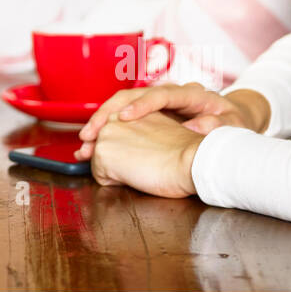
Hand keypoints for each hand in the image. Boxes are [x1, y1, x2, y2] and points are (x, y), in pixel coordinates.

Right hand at [75, 82, 267, 158]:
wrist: (233, 119)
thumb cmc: (234, 124)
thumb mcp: (233, 126)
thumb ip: (217, 126)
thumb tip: (195, 127)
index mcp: (189, 94)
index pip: (159, 94)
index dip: (140, 105)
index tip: (124, 119)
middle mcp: (168, 93)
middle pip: (130, 95)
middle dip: (107, 113)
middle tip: (91, 133)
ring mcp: (158, 102)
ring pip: (122, 105)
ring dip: (102, 122)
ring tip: (86, 142)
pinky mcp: (151, 114)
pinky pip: (123, 117)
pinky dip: (108, 129)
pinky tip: (95, 144)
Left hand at [87, 110, 202, 197]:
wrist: (191, 160)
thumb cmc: (183, 152)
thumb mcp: (158, 132)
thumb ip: (138, 133)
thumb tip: (122, 147)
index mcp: (130, 108)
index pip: (109, 130)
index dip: (112, 148)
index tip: (118, 157)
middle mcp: (114, 117)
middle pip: (101, 145)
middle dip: (110, 159)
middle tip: (130, 168)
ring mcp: (106, 133)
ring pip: (99, 161)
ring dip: (115, 171)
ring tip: (138, 171)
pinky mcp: (103, 151)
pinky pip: (100, 176)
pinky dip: (115, 183)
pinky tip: (136, 177)